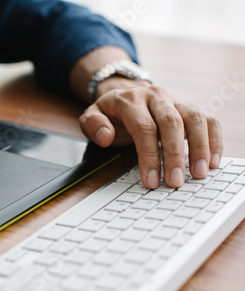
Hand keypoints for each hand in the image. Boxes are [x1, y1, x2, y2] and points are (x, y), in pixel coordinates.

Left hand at [79, 79, 222, 188]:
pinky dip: (214, 139)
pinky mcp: (188, 109)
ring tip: (200, 174)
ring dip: (200, 147)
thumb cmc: (110, 112)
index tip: (151, 180)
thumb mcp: (92, 115)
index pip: (144, 127)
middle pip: (171, 123)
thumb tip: (106, 137)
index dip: (149, 155)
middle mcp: (156, 97)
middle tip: (176, 182)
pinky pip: (208, 120)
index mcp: (131, 100)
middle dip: (175, 155)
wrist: (124, 92)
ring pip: (195, 118)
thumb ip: (93, 125)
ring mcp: (175, 101)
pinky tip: (213, 161)